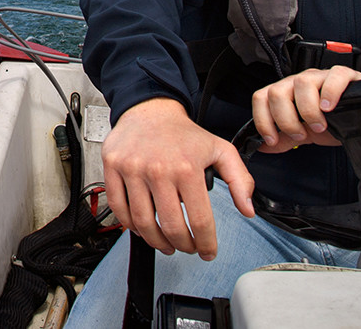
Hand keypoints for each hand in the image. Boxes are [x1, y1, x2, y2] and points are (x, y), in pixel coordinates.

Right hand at [100, 97, 254, 259]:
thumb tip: (248, 209)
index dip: (206, 244)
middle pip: (171, 227)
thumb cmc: (184, 133)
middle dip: (183, 246)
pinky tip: (141, 228)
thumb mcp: (221, 150)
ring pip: (142, 222)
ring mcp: (132, 169)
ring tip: (166, 244)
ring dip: (156, 241)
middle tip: (187, 248)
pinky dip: (129, 225)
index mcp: (187, 168)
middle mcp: (158, 169)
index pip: (200, 220)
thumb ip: (240, 180)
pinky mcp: (113, 168)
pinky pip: (118, 207)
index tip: (207, 251)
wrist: (151, 109)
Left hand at [251, 66, 360, 150]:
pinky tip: (330, 109)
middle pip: (278, 91)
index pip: (261, 97)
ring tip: (320, 126)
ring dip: (307, 110)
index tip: (273, 139)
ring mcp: (323, 76)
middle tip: (302, 134)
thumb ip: (284, 138)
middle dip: (286, 118)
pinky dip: (330, 93)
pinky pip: (334, 76)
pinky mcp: (347, 76)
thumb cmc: (337, 122)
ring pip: (302, 82)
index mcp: (288, 92)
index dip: (263, 120)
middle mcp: (302, 81)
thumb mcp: (307, 133)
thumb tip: (261, 146)